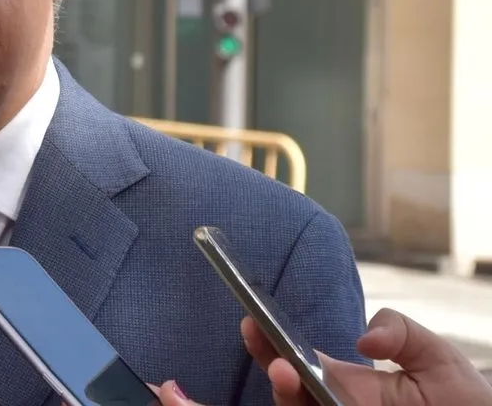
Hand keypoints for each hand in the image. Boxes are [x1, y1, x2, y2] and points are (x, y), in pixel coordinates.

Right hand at [242, 308, 491, 405]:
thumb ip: (401, 332)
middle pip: (290, 394)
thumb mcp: (438, 359)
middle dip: (274, 373)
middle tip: (279, 365)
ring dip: (288, 398)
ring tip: (289, 377)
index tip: (253, 322)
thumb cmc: (465, 404)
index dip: (269, 344)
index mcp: (346, 384)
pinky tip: (310, 401)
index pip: (296, 362)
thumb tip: (362, 340)